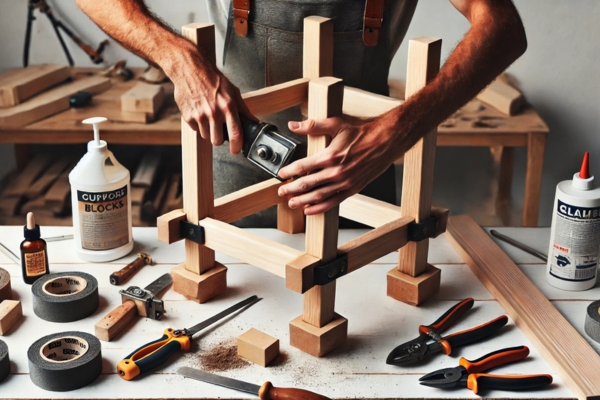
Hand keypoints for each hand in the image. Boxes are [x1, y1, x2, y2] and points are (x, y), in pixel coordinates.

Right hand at [172, 61, 254, 153]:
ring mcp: (200, 115)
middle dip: (219, 138)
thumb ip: (243, 109)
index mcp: (228, 107)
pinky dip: (197, 124)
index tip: (235, 149)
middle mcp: (214, 113)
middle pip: (217, 141)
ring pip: (205, 136)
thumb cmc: (213, 79)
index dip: (236, 146)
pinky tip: (199, 112)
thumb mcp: (233, 92)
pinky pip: (195, 129)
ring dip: (208, 130)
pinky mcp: (187, 116)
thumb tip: (253, 121)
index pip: (235, 134)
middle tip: (219, 129)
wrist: (191, 69)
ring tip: (208, 116)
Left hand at [277, 115, 402, 214]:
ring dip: (303, 201)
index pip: (303, 166)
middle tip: (281, 192)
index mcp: (330, 155)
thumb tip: (294, 125)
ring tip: (292, 203)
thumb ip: (312, 125)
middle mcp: (336, 171)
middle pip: (308, 184)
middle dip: (292, 189)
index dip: (289, 171)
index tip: (281, 174)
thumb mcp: (336, 123)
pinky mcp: (353, 189)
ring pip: (319, 195)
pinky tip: (310, 209)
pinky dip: (320, 208)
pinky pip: (333, 202)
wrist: (387, 140)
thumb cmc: (363, 131)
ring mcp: (345, 182)